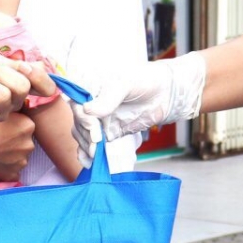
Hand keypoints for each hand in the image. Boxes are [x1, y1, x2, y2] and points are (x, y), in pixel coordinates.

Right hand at [0, 112, 36, 181]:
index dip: (12, 125)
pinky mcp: (13, 174)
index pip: (25, 124)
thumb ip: (8, 109)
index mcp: (28, 126)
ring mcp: (22, 161)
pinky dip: (4, 167)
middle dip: (13, 140)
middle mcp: (29, 144)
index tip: (0, 127)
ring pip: (18, 156)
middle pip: (23, 141)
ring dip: (9, 154)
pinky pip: (12, 169)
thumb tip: (14, 107)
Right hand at [74, 54, 207, 162]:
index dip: (81, 116)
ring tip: (96, 154)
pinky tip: (89, 161)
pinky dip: (86, 154)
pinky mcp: (109, 133)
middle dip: (85, 134)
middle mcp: (92, 104)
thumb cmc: (146, 81)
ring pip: (82, 134)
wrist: (166, 95)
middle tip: (98, 143)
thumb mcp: (126, 84)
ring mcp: (100, 120)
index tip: (94, 126)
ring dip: (86, 145)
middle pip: (78, 121)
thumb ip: (108, 97)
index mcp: (92, 87)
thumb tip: (89, 110)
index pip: (75, 102)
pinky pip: (92, 144)